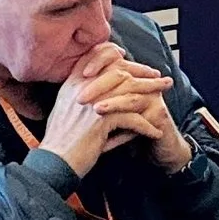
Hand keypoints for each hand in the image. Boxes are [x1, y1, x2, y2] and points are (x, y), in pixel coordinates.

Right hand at [39, 44, 175, 177]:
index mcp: (73, 83)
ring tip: (165, 97)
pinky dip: (146, 126)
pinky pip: (133, 118)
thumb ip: (88, 97)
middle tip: (161, 79)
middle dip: (144, 74)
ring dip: (152, 93)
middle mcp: (81, 88)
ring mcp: (91, 102)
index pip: (97, 58)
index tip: (135, 63)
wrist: (53, 162)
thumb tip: (111, 93)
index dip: (118, 57)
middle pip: (120, 72)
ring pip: (130, 91)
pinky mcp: (101, 120)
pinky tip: (155, 132)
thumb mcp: (70, 111)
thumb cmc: (63, 140)